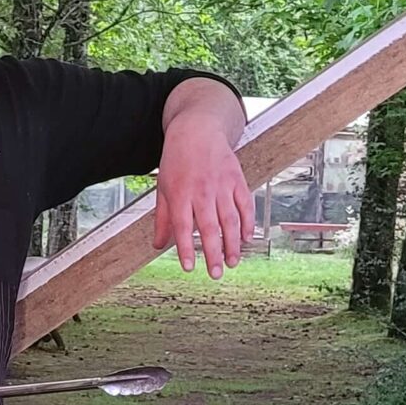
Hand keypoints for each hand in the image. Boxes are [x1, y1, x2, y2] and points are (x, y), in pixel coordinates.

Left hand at [151, 118, 252, 277]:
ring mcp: (222, 185)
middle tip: (216, 274)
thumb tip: (157, 245)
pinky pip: (245, 205)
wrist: (197, 130)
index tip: (189, 268)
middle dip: (213, 253)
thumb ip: (163, 218)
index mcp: (180, 194)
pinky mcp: (237, 180)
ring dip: (233, 244)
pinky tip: (247, 238)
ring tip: (233, 262)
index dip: (186, 249)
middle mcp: (202, 191)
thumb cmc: (177, 161)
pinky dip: (247, 223)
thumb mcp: (163, 187)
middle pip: (209, 228)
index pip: (183, 227)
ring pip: (230, 220)